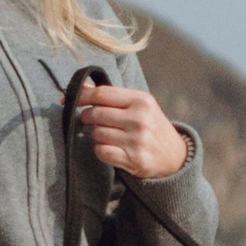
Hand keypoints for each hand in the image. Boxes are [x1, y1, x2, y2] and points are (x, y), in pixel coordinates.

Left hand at [75, 82, 189, 181]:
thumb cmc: (151, 125)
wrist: (174, 155)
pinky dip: (101, 150)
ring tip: (108, 135)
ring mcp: (137, 140)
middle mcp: (140, 119)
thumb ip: (111, 96)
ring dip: (96, 135)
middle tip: (90, 120)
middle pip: (95, 114)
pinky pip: (101, 152)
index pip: (101, 94)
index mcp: (141, 100)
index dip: (82, 96)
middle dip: (87, 117)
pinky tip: (111, 148)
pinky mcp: (134, 159)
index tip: (71, 100)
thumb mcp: (138, 105)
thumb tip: (82, 86)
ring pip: (97, 134)